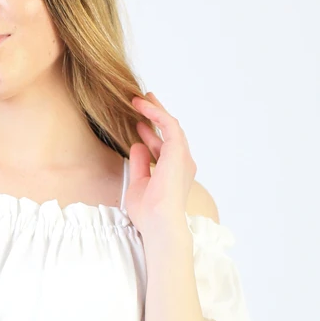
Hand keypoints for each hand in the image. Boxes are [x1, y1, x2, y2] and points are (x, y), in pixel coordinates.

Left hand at [126, 92, 196, 235]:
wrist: (158, 222)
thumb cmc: (148, 211)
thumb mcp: (139, 183)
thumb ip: (139, 163)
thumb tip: (137, 145)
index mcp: (174, 172)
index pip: (163, 147)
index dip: (150, 134)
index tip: (138, 124)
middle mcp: (182, 163)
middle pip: (169, 133)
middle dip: (156, 116)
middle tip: (143, 102)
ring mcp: (182, 157)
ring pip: (170, 126)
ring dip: (155, 111)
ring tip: (140, 98)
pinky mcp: (178, 151)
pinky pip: (168, 125)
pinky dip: (156, 114)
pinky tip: (143, 106)